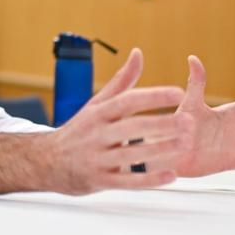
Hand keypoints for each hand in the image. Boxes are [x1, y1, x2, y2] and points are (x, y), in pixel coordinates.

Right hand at [41, 48, 192, 194]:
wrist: (45, 161)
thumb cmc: (78, 130)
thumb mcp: (96, 104)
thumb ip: (121, 82)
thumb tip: (138, 53)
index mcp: (98, 113)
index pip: (127, 101)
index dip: (153, 96)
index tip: (178, 93)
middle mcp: (97, 134)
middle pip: (132, 127)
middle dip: (161, 124)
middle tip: (188, 122)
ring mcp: (97, 158)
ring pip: (132, 154)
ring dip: (160, 150)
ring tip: (185, 145)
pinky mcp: (100, 181)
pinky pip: (127, 181)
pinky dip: (150, 180)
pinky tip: (170, 174)